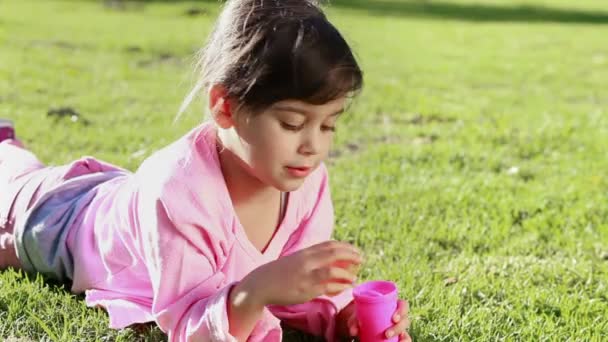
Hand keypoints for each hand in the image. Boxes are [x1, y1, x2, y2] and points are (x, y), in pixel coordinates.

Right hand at [242, 241, 361, 305]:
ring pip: (332, 271)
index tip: (356, 250)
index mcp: (305, 252)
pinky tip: (345, 287)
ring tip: (354, 277)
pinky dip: (339, 286)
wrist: (262, 284)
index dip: (346, 246)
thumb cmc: (281, 272)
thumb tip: (330, 259)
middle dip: (351, 255)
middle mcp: (307, 261)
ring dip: (347, 273)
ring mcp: (306, 276)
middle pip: (334, 253)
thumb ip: (312, 258)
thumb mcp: (297, 260)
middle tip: (361, 259)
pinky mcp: (306, 290)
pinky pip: (327, 287)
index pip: (330, 245)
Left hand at [339, 299, 410, 341]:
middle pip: (405, 321)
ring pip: (405, 333)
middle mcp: (399, 317)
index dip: (402, 311)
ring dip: (403, 339)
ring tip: (388, 340)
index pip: (403, 305)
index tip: (394, 318)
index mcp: (393, 306)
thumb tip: (353, 331)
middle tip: (386, 334)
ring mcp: (398, 328)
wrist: (361, 323)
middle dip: (398, 328)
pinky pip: (403, 340)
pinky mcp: (397, 338)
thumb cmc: (361, 315)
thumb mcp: (357, 315)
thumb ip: (354, 321)